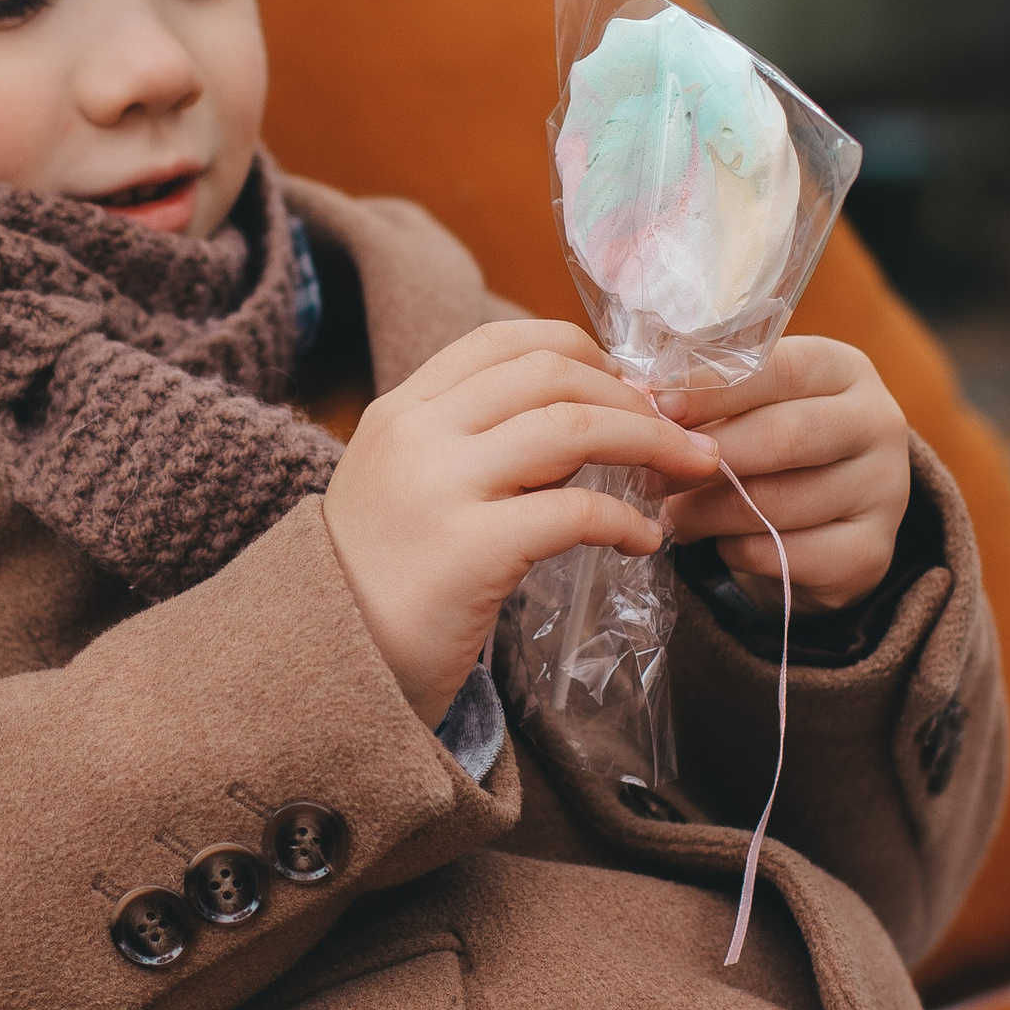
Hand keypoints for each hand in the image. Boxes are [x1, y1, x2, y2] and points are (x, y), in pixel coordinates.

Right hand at [323, 320, 722, 725]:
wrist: (320, 669)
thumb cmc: (377, 587)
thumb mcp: (404, 489)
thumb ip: (468, 447)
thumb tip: (583, 422)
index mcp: (400, 411)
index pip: (502, 340)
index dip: (580, 351)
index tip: (626, 385)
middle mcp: (416, 435)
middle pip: (550, 375)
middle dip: (631, 396)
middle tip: (676, 429)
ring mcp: (440, 489)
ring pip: (573, 428)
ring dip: (650, 442)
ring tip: (689, 468)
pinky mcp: (470, 551)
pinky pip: (575, 513)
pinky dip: (626, 523)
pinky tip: (643, 541)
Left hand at [662, 337, 909, 614]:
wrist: (830, 526)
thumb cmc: (776, 448)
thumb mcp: (753, 408)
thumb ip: (710, 397)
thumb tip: (640, 398)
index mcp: (845, 369)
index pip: (778, 369)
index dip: (712, 390)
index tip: (658, 409)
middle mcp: (878, 423)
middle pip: (782, 437)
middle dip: (705, 460)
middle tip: (650, 478)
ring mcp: (885, 491)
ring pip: (776, 503)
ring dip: (708, 514)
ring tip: (674, 516)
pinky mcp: (871, 553)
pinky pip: (783, 555)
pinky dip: (737, 552)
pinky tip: (721, 544)